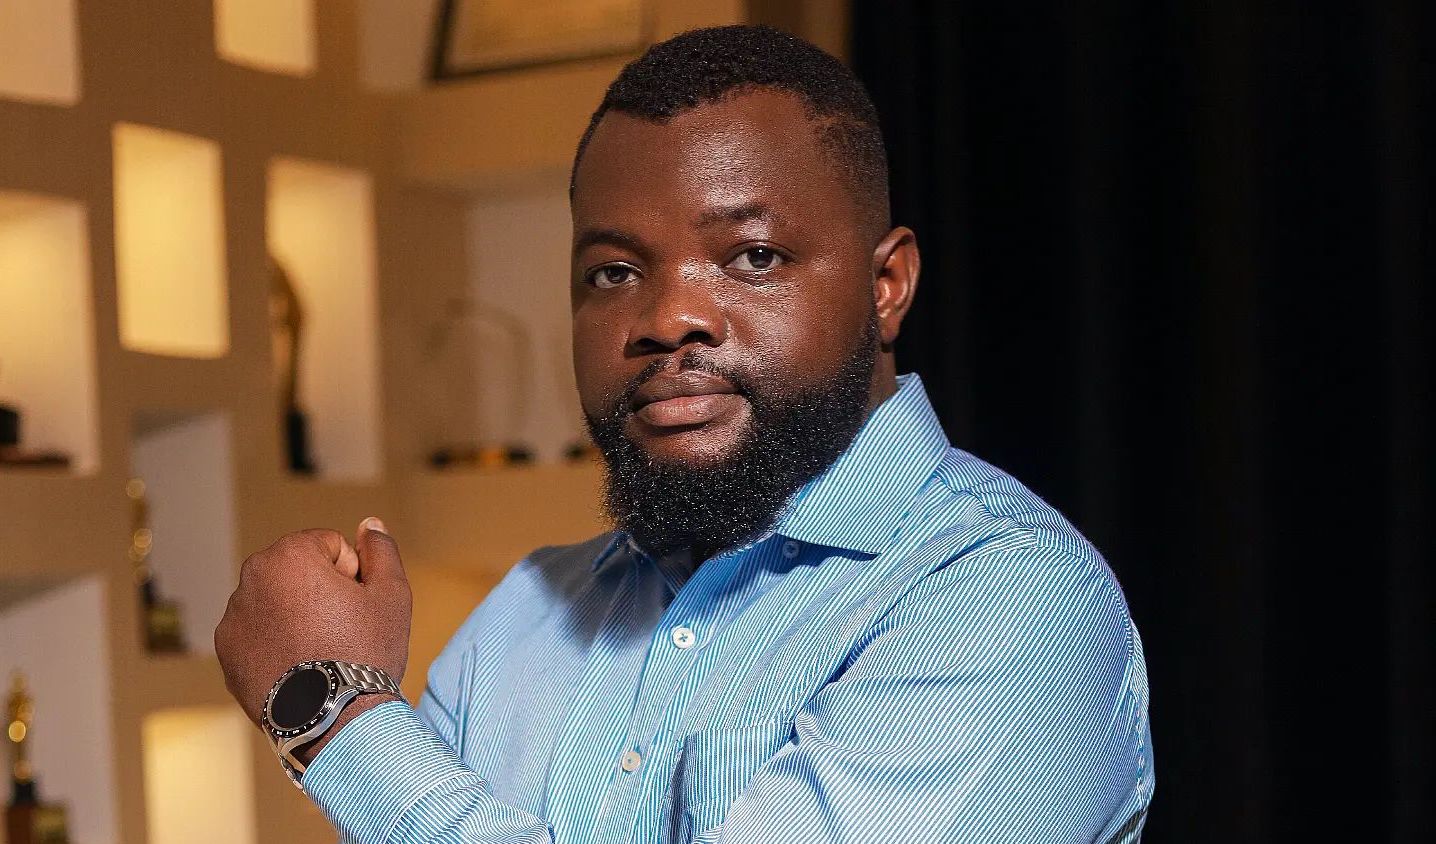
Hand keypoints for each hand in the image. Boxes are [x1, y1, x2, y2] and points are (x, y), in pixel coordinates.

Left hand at [215, 518, 411, 736]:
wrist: (332, 721)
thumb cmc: (366, 653)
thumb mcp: (391, 594)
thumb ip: (380, 550)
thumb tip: (368, 524)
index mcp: (288, 556)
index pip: (329, 545)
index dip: (351, 574)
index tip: (355, 607)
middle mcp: (250, 580)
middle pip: (298, 571)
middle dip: (319, 591)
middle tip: (340, 630)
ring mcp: (233, 619)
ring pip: (277, 602)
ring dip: (296, 616)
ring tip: (319, 653)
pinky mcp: (226, 654)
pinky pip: (258, 634)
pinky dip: (276, 643)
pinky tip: (299, 668)